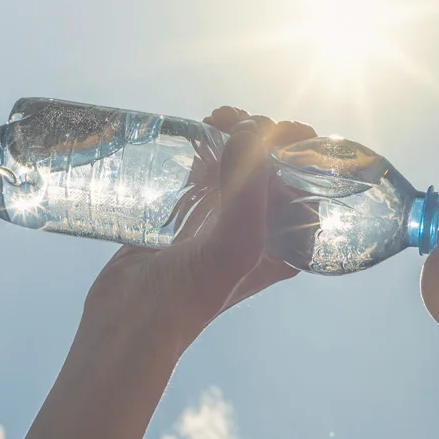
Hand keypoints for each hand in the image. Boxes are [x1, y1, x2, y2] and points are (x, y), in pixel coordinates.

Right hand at [80, 107, 317, 353]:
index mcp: (285, 245)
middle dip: (264, 135)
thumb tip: (251, 129)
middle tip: (237, 121)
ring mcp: (221, 220)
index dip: (301, 150)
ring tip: (216, 119)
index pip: (309, 185)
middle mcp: (259, 231)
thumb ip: (249, 189)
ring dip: (235, 134)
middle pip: (274, 168)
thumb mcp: (234, 246)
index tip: (281, 128)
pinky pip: (207, 170)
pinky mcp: (188, 213)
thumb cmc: (188, 295)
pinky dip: (207, 146)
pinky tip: (198, 131)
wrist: (129, 320)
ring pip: (240, 163)